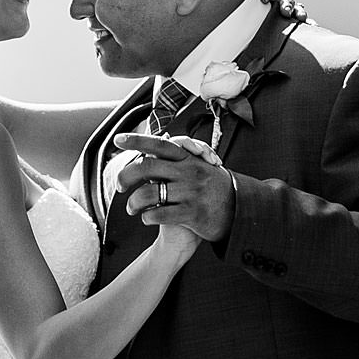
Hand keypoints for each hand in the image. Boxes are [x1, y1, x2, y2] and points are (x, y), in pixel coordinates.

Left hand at [111, 131, 232, 241]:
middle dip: (125, 176)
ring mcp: (190, 192)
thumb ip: (175, 159)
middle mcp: (188, 172)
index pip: (159, 145)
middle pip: (147, 168)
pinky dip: (147, 217)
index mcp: (188, 158)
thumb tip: (149, 150)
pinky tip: (147, 218)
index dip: (137, 141)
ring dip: (133, 203)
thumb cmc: (211, 188)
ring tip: (132, 208)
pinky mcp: (192, 213)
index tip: (117, 139)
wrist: (240, 210)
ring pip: (149, 194)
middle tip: (119, 187)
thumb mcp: (198, 166)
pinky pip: (159, 214)